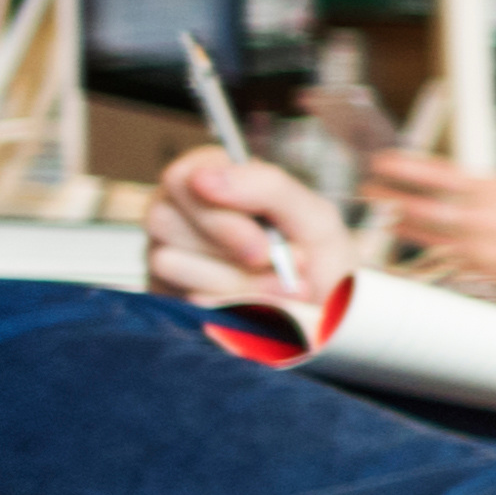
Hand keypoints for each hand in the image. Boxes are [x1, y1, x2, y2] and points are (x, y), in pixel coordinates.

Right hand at [140, 147, 349, 310]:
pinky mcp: (168, 298)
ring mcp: (166, 257)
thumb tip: (203, 178)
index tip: (260, 233)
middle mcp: (179, 216)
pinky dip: (232, 305)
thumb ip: (267, 187)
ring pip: (169, 260)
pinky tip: (262, 307)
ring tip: (284, 284)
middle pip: (163, 217)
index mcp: (214, 182)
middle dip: (231, 242)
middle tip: (282, 259)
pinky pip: (182, 299)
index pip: (181, 177)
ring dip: (237, 279)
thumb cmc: (318, 257)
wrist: (332, 317)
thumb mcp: (312, 216)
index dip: (216, 207)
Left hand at [362, 152, 495, 311]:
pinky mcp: (493, 277)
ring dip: (402, 227)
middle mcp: (487, 219)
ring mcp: (487, 251)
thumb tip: (465, 191)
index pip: (435, 174)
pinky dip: (433, 254)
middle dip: (388, 198)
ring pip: (428, 238)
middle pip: (419, 208)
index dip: (401, 167)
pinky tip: (423, 250)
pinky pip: (452, 263)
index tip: (379, 161)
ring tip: (385, 219)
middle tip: (368, 191)